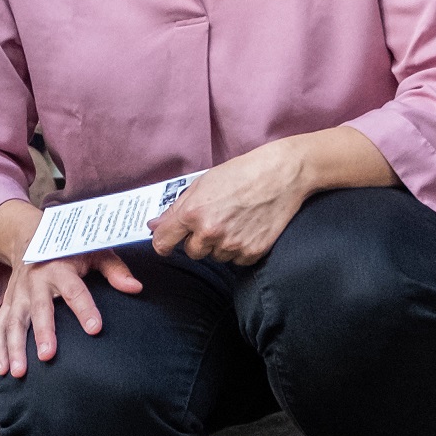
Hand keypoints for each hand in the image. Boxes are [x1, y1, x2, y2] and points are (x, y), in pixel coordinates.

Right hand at [0, 247, 143, 379]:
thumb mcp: (94, 250)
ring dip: (14, 347)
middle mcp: (35, 281)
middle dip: (42, 333)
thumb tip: (136, 288)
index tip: (95, 329)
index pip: (74, 290)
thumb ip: (115, 270)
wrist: (28, 236)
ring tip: (19, 373)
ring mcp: (18, 293)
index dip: (85, 309)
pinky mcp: (8, 303)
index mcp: (59, 267)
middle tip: (47, 356)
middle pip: (38, 309)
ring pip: (13, 322)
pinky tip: (2, 370)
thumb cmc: (69, 249)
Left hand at [149, 140, 311, 265]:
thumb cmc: (241, 174)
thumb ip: (176, 209)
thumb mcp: (202, 184)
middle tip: (216, 219)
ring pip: (215, 257)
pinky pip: (237, 261)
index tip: (167, 243)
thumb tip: (155, 225)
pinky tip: (248, 228)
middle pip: (192, 252)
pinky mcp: (252, 252)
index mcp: (192, 213)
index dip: (164, 243)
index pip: (163, 242)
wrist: (281, 175)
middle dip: (199, 240)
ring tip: (236, 220)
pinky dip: (240, 249)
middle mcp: (210, 232)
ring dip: (221, 245)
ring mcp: (232, 245)